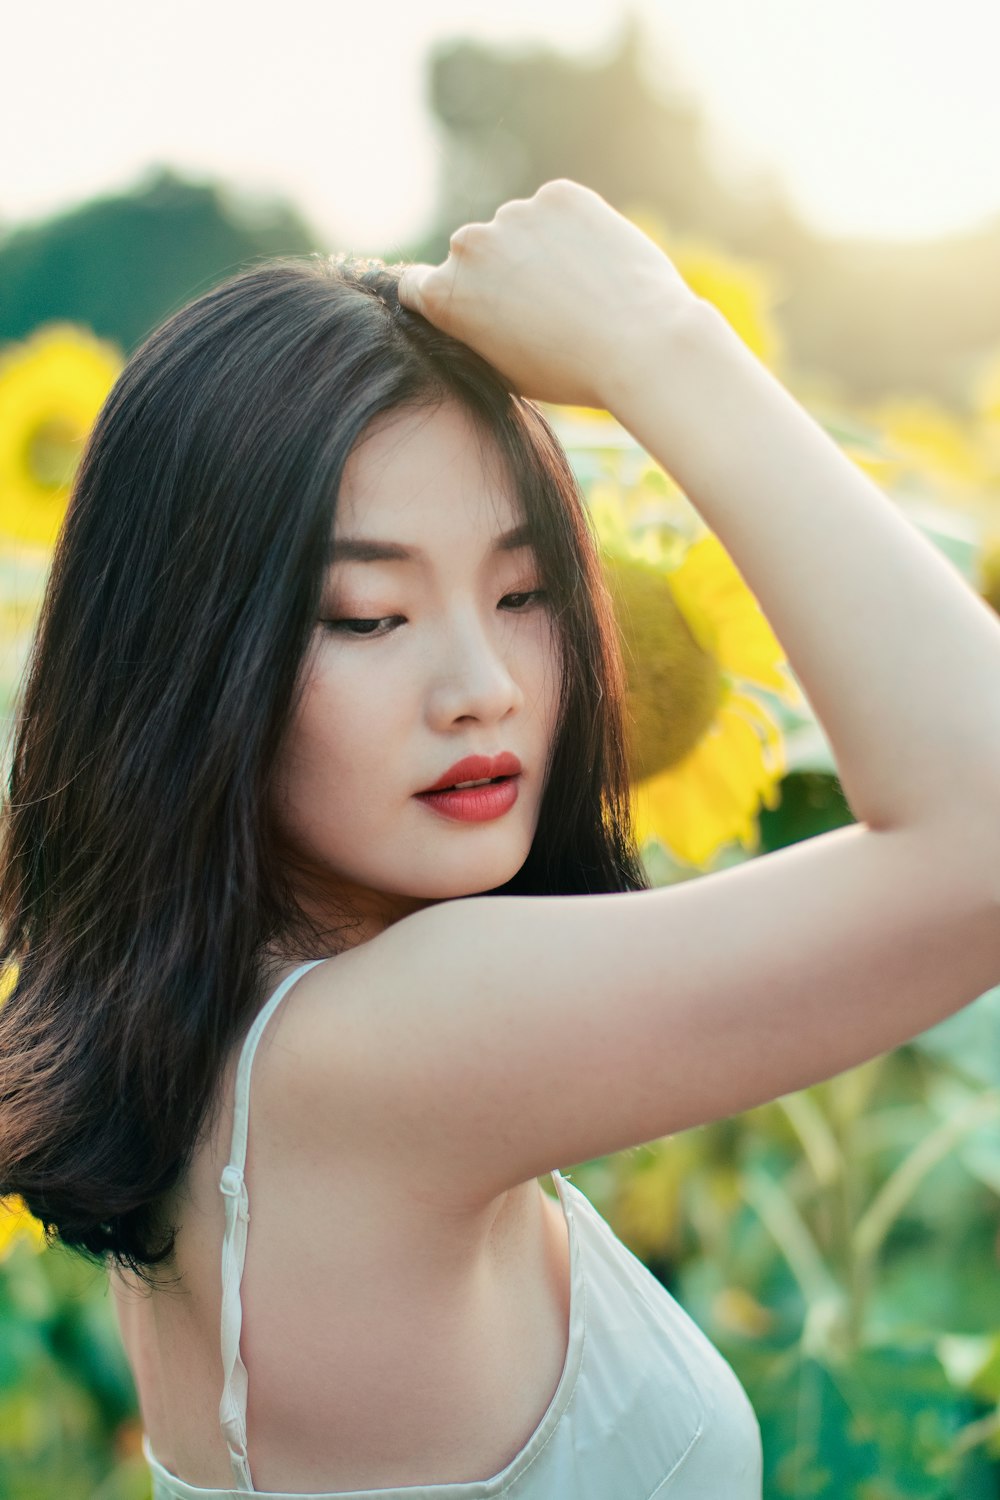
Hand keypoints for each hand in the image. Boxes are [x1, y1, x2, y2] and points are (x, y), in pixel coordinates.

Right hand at [397, 179, 700, 409]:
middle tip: (545, 307)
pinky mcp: (559, 195)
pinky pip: (559, 211)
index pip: (418, 284)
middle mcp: (467, 246)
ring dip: (539, 248)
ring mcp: (514, 214)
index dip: (449, 297)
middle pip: (476, 255)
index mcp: (442, 295)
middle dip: (499, 272)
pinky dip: (573, 230)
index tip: (473, 306)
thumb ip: (475, 328)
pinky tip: (598, 267)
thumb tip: (475, 306)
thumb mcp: (503, 368)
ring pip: (520, 229)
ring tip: (581, 292)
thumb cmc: (571, 374)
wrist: (638, 345)